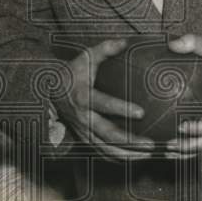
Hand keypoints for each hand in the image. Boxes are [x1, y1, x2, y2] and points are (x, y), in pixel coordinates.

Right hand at [53, 38, 155, 161]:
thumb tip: (126, 41)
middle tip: (151, 143)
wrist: (51, 91)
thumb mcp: (85, 57)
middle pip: (108, 133)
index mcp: (84, 96)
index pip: (104, 104)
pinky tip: (136, 159)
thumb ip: (105, 49)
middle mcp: (83, 117)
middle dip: (130, 141)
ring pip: (106, 148)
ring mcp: (83, 131)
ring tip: (148, 154)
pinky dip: (119, 158)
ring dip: (128, 154)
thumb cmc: (73, 72)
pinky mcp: (84, 139)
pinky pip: (102, 153)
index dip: (122, 109)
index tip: (142, 112)